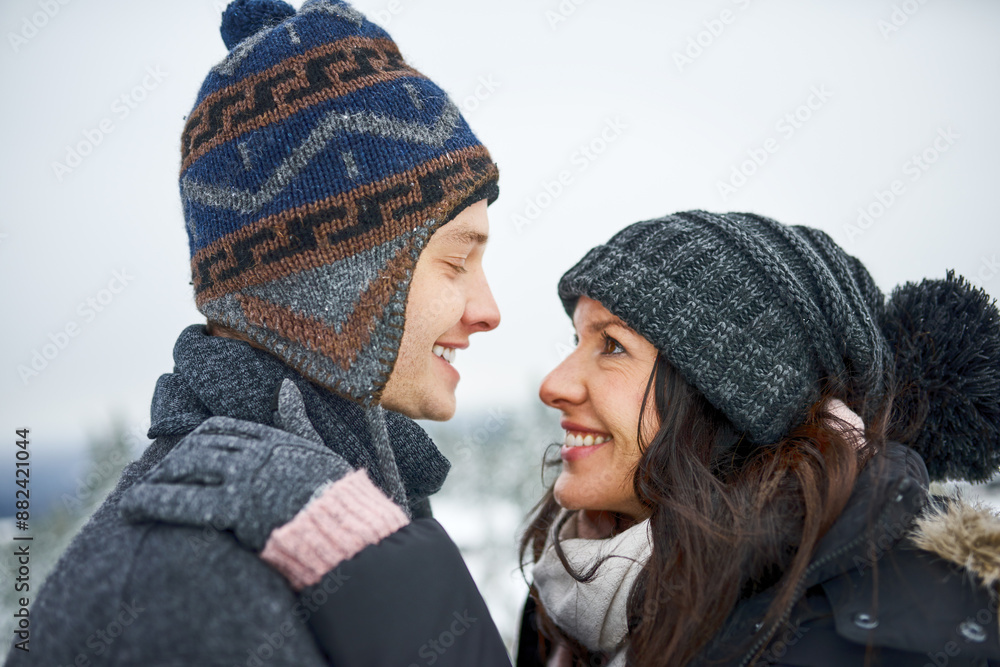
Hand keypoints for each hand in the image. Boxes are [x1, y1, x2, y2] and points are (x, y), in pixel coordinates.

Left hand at [120, 380, 352, 551]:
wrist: (345, 527)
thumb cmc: (336, 493)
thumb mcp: (317, 447)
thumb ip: (297, 420)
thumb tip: (287, 388)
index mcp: (272, 438)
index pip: (221, 428)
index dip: (195, 439)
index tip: (181, 451)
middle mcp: (254, 453)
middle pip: (198, 447)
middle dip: (172, 461)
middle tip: (153, 475)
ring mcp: (244, 478)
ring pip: (186, 470)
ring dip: (156, 480)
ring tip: (135, 494)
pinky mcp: (235, 507)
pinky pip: (184, 502)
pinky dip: (153, 502)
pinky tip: (132, 508)